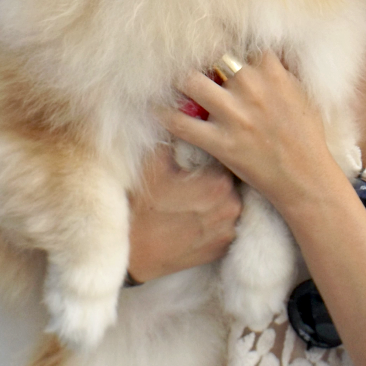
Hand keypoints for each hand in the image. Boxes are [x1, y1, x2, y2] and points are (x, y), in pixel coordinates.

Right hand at [126, 144, 242, 282]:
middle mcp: (232, 207)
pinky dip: (217, 220)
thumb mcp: (154, 161)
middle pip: (233, 181)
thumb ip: (177, 133)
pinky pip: (227, 225)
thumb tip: (187, 113)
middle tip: (195, 179)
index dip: (215, 156)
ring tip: (194, 199)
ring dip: (219, 199)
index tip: (201, 159)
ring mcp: (229, 231)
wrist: (131, 252)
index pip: (228, 157)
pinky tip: (196, 217)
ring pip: (231, 202)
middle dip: (218, 177)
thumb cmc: (141, 204)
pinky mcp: (223, 249)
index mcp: (220, 183)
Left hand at [165, 52, 343, 214]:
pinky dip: (165, 115)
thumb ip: (284, 70)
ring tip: (173, 80)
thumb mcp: (303, 93)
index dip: (230, 41)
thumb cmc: (307, 136)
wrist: (304, 176)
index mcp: (272, 73)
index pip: (244, 43)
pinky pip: (182, 124)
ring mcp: (233, 115)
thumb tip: (272, 51)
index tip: (219, 40)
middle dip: (201, 56)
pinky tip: (157, 109)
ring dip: (180, 80)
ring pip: (191, 82)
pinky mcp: (220, 142)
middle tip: (189, 57)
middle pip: (212, 56)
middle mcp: (250, 88)